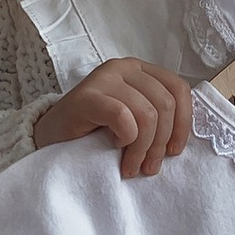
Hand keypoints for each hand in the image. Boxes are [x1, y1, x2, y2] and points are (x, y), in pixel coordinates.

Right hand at [33, 55, 194, 179]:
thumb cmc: (94, 132)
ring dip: (143, 148)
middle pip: (165, 104)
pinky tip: (114, 146)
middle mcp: (125, 67)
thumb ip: (157, 118)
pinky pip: (122, 117)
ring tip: (131, 165)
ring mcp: (105, 77)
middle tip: (148, 167)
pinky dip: (125, 138)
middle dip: (160, 143)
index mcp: (142, 71)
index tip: (173, 152)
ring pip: (147, 113)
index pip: (179, 90)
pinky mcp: (87, 94)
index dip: (183, 124)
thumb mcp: (134, 120)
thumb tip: (181, 138)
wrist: (51, 137)